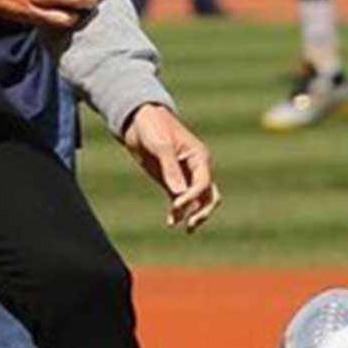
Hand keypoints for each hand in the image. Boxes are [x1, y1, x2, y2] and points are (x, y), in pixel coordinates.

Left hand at [119, 104, 220, 231]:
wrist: (138, 120)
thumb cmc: (153, 126)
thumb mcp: (160, 144)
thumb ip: (170, 168)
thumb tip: (179, 194)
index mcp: (199, 156)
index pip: (203, 183)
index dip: (192, 197)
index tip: (176, 205)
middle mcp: (197, 168)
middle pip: (209, 195)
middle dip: (203, 211)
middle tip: (190, 224)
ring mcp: (185, 176)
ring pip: (198, 201)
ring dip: (194, 214)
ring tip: (183, 227)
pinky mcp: (172, 181)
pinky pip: (182, 201)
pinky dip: (180, 212)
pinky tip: (172, 221)